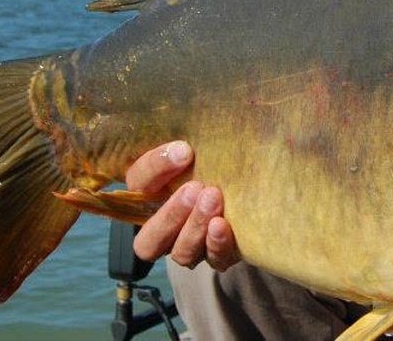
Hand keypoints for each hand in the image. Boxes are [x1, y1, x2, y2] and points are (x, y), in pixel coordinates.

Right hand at [124, 141, 240, 270]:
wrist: (255, 185)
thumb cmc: (218, 157)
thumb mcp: (200, 147)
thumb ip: (187, 143)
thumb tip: (190, 130)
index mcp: (151, 196)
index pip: (137, 183)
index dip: (154, 168)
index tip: (184, 150)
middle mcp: (165, 228)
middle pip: (148, 239)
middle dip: (170, 214)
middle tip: (194, 188)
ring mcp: (191, 246)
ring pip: (180, 253)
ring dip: (194, 227)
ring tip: (213, 198)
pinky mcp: (218, 256)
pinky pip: (214, 261)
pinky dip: (216, 245)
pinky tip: (223, 225)